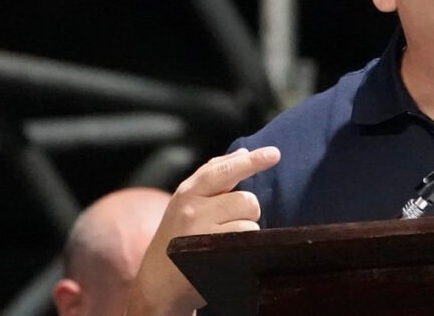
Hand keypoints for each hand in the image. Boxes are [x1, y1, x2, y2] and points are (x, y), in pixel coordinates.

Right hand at [127, 146, 279, 314]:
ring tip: (226, 237)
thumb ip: (215, 175)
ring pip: (249, 220)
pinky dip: (246, 244)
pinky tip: (229, 249)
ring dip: (247, 228)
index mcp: (189, 191)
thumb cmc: (180, 234)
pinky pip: (247, 239)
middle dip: (248, 210)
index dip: (252, 161)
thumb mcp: (188, 201)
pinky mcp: (211, 251)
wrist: (158, 279)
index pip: (224, 170)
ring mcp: (200, 231)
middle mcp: (192, 208)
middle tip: (231, 221)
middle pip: (246, 199)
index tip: (275, 154)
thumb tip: (243, 152)